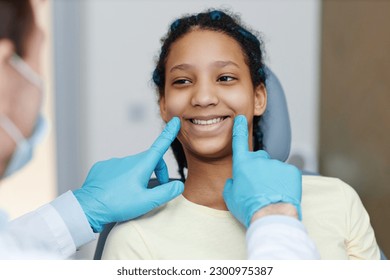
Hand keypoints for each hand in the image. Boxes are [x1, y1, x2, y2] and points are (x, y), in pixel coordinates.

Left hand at [73, 117, 183, 231]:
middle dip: (156, 172)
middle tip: (154, 191)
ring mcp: (114, 162)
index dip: (169, 134)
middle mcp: (128, 160)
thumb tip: (179, 185)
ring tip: (132, 195)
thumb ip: (165, 192)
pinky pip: (117, 170)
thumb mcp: (147, 201)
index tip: (175, 121)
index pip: (160, 146)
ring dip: (138, 177)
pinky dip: (122, 178)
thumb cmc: (118, 204)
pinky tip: (117, 192)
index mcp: (141, 165)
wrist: (88, 207)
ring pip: (133, 167)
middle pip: (149, 161)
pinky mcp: (102, 168)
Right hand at [223, 115, 301, 227]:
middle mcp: (259, 160)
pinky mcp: (291, 171)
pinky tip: (281, 192)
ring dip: (272, 178)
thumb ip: (231, 183)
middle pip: (259, 159)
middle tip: (259, 186)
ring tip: (271, 194)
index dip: (239, 129)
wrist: (271, 215)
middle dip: (259, 168)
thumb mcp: (230, 196)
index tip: (240, 118)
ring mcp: (276, 164)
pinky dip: (285, 182)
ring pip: (274, 168)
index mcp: (243, 164)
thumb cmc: (248, 207)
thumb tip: (235, 180)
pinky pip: (287, 174)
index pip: (239, 142)